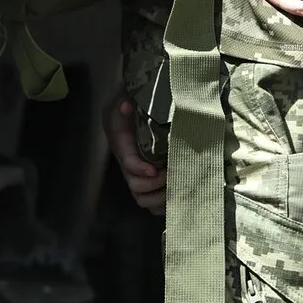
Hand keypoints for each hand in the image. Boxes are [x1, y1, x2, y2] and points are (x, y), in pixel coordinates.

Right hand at [101, 93, 166, 213]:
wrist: (135, 106)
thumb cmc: (134, 101)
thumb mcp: (127, 96)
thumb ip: (125, 101)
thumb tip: (126, 107)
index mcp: (123, 144)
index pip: (128, 162)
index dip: (140, 169)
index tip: (155, 170)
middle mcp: (129, 164)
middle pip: (135, 187)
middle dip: (155, 185)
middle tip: (174, 173)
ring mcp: (138, 174)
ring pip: (143, 199)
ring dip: (161, 198)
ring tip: (178, 185)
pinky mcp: (148, 181)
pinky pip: (152, 203)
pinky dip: (164, 205)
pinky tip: (179, 195)